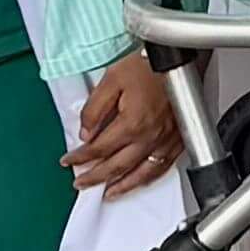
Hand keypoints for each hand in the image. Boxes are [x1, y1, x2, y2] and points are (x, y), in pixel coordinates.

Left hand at [65, 49, 178, 200]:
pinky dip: (149, 177)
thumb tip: (86, 132)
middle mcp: (149, 136)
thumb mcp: (111, 79)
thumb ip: (94, 109)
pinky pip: (163, 166)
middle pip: (117, 166)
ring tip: (109, 193)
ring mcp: (166, 140)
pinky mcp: (179, 139)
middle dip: (95, 178)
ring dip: (123, 186)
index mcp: (131, 123)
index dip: (79, 157)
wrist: (180, 57)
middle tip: (81, 184)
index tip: (69, 160)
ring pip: (142, 173)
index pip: (98, 149)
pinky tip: (141, 179)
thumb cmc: (151, 64)